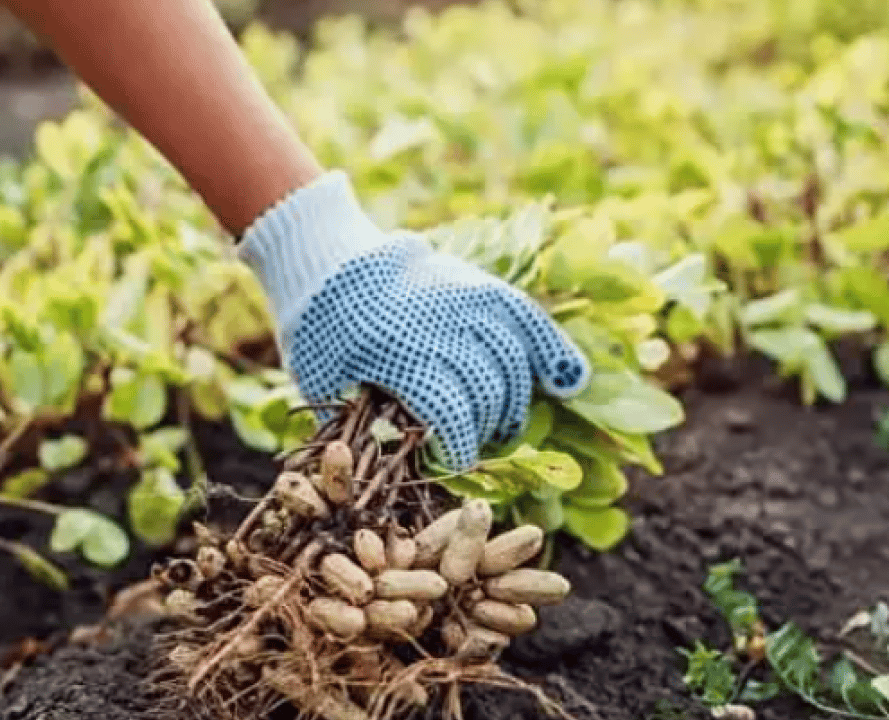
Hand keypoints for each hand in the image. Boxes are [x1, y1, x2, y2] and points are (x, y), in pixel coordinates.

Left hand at [240, 171, 589, 470]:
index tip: (451, 463)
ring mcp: (467, 301)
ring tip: (501, 423)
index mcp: (400, 355)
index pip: (452, 416)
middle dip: (484, 429)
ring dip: (514, 401)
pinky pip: (528, 319)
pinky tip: (569, 381)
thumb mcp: (323, 384)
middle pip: (489, 392)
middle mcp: (442, 326)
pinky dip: (553, 351)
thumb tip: (388, 474)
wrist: (327, 260)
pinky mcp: (481, 285)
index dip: (458, 450)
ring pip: (514, 361)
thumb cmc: (320, 333)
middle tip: (471, 443)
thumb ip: (355, 428)